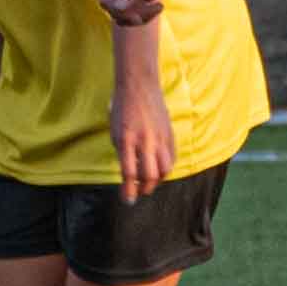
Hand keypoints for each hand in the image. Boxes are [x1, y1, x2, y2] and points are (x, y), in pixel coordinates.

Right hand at [101, 0, 197, 25]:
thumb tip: (116, 7)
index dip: (118, 11)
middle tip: (153, 12)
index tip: (138, 15)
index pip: (106, 0)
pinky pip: (134, 13)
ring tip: (159, 8)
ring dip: (139, 17)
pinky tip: (160, 7)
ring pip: (122, 14)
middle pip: (113, 10)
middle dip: (130, 15)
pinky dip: (145, 15)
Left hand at [107, 79, 176, 201]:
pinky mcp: (169, 134)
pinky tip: (158, 168)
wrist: (139, 85)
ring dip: (157, 180)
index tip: (127, 200)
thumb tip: (130, 176)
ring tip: (148, 181)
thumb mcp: (115, 132)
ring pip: (165, 169)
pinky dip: (165, 167)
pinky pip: (171, 157)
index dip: (128, 191)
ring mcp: (160, 137)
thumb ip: (123, 154)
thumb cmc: (122, 109)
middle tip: (138, 192)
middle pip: (150, 175)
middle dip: (144, 189)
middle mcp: (145, 140)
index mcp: (126, 139)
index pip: (129, 173)